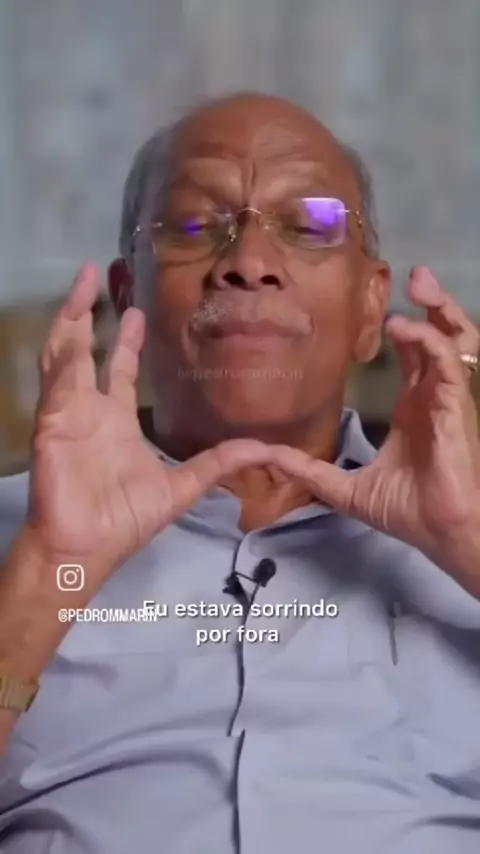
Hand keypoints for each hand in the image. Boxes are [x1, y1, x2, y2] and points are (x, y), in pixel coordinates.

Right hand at [25, 265, 284, 593]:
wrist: (88, 547)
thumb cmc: (126, 520)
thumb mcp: (183, 486)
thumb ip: (219, 463)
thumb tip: (266, 449)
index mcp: (116, 420)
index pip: (119, 369)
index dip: (126, 339)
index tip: (138, 312)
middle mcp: (90, 409)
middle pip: (86, 349)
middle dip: (89, 312)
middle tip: (98, 274)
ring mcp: (68, 411)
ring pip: (64, 352)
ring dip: (70, 317)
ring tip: (82, 282)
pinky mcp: (53, 420)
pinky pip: (56, 379)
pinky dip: (62, 352)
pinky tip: (71, 324)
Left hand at [271, 267, 479, 578]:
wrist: (441, 533)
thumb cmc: (408, 512)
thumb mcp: (344, 488)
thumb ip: (304, 470)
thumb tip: (260, 456)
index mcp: (414, 408)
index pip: (414, 356)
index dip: (404, 330)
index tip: (381, 309)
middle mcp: (433, 397)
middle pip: (439, 337)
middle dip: (430, 304)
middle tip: (412, 275)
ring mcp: (448, 399)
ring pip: (454, 339)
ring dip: (439, 309)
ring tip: (420, 282)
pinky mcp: (456, 407)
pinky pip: (449, 363)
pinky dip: (429, 341)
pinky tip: (405, 329)